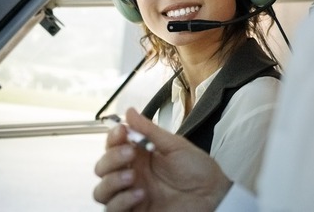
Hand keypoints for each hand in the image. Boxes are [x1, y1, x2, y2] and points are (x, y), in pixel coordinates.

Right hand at [93, 107, 232, 210]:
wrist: (213, 196)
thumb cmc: (199, 170)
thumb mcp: (175, 146)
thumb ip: (149, 131)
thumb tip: (130, 111)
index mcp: (140, 156)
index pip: (114, 145)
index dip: (113, 137)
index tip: (122, 131)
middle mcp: (132, 174)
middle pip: (102, 167)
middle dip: (111, 158)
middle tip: (130, 154)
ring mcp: (131, 195)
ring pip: (101, 190)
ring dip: (112, 181)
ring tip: (132, 177)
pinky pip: (112, 209)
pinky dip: (121, 201)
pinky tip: (140, 194)